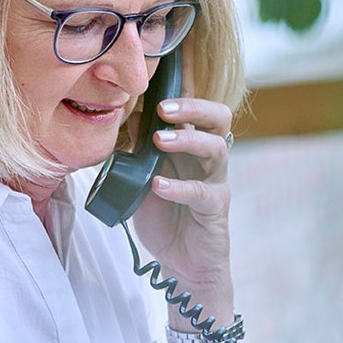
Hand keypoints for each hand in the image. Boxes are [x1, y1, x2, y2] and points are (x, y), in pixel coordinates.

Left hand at [130, 96, 235, 309]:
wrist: (181, 264)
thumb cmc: (164, 217)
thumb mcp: (142, 178)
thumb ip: (136, 150)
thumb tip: (124, 117)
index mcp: (191, 147)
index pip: (197, 109)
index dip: (184, 91)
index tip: (158, 78)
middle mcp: (207, 159)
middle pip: (218, 118)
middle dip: (193, 107)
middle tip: (163, 108)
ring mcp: (215, 182)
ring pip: (216, 149)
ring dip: (187, 140)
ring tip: (159, 141)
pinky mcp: (215, 208)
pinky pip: (202, 192)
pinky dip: (178, 187)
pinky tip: (158, 185)